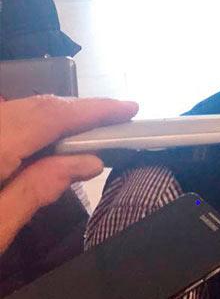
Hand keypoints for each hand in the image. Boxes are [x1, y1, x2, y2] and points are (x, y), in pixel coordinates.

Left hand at [0, 95, 138, 251]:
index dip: (94, 110)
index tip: (128, 110)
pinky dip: (28, 126)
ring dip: (53, 120)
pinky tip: (41, 145)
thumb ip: (37, 191)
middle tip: (116, 124)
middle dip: (77, 113)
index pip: (50, 115)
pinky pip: (3, 120)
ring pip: (17, 109)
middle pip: (35, 107)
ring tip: (84, 138)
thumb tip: (87, 163)